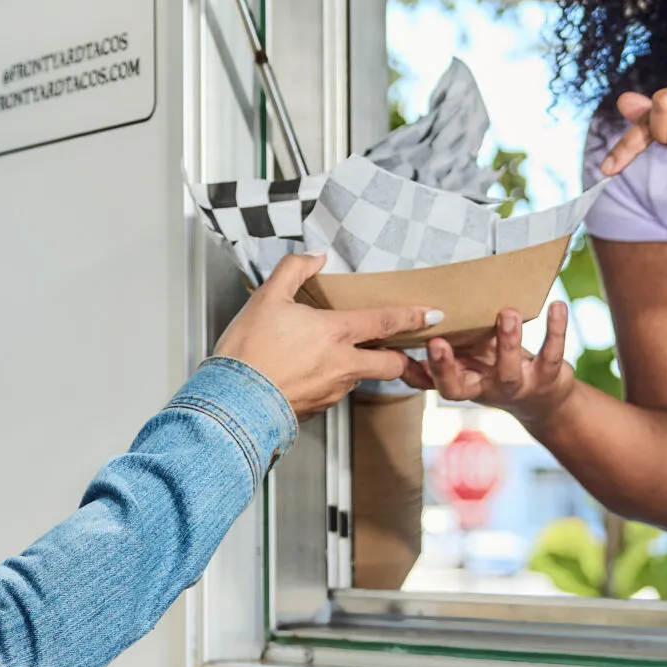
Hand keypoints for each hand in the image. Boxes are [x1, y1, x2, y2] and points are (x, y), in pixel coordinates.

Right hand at [213, 253, 436, 418]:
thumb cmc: (248, 353)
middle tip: (405, 352)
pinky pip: (335, 393)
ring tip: (340, 357)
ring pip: (361, 377)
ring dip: (362, 367)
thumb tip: (315, 256)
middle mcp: (342, 364)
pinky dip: (332, 382)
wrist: (233, 404)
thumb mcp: (266, 298)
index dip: (412, 317)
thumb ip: (294, 269)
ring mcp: (333, 390)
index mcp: (334, 333)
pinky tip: (311, 374)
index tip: (432, 315)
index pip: (385, 322)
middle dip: (402, 358)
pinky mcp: (319, 409)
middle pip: (390, 363)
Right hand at [402, 301, 576, 424]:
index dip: (423, 370)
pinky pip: (551, 353)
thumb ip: (440, 353)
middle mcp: (485, 390)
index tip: (415, 347)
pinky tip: (557, 305)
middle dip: (445, 366)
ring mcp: (516, 386)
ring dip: (506, 342)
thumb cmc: (496, 373)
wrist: (544, 401)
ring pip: (508, 370)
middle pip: (459, 388)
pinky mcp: (547, 376)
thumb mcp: (467, 365)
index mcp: (463, 385)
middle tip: (437, 340)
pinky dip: (556, 329)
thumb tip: (400, 330)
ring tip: (506, 313)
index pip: (434, 383)